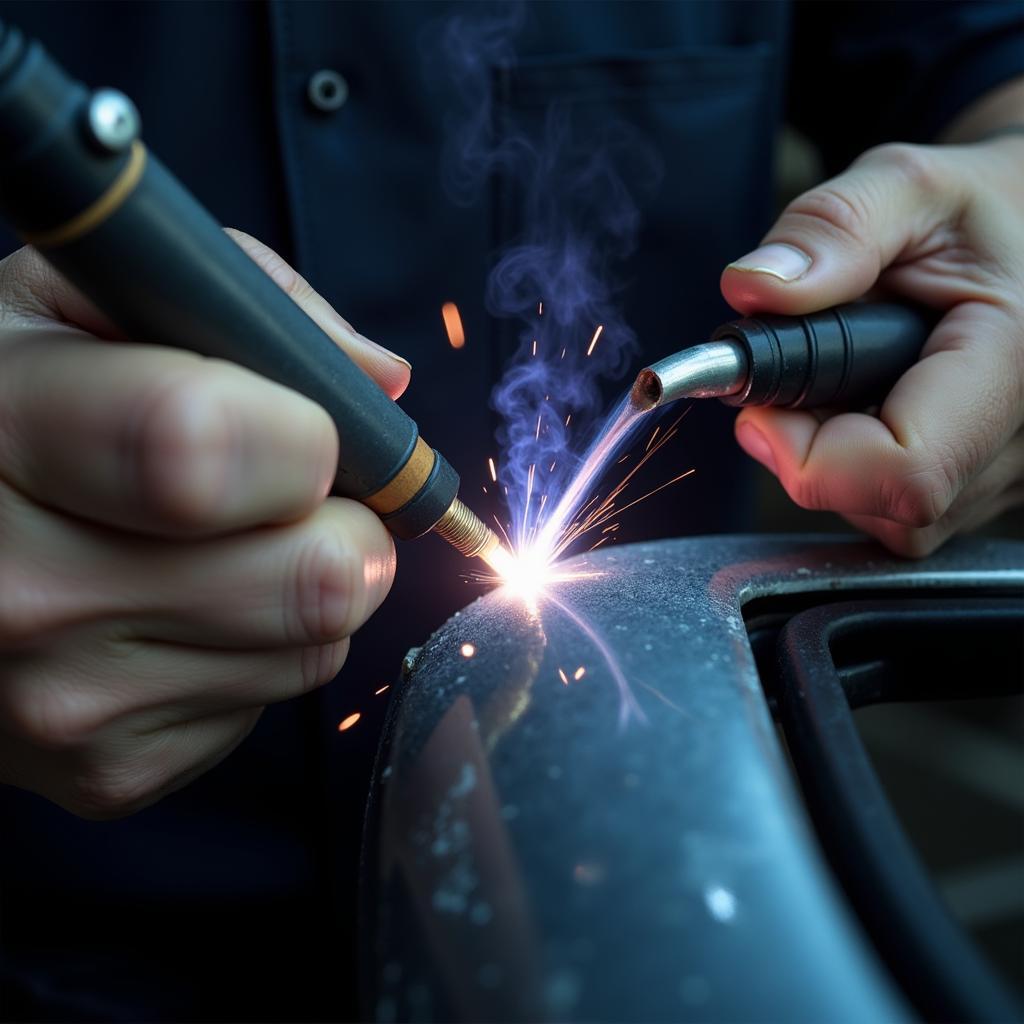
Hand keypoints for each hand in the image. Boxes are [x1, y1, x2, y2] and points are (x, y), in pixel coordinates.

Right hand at [0, 230, 409, 817]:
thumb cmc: (16, 409)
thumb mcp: (86, 302)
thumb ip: (251, 303)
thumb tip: (383, 384)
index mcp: (6, 433)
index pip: (206, 455)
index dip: (304, 435)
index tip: (303, 425)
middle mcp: (23, 592)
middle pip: (318, 578)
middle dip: (340, 522)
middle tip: (286, 493)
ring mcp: (66, 704)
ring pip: (319, 642)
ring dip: (302, 586)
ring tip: (209, 547)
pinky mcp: (111, 773)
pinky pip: (274, 697)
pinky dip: (256, 648)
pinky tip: (174, 612)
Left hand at [721, 134, 1023, 555]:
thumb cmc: (982, 211)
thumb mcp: (911, 187)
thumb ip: (834, 228)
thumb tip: (754, 288)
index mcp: (1013, 367)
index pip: (904, 474)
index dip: (807, 454)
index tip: (763, 401)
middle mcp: (1020, 443)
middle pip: (876, 504)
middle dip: (805, 444)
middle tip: (807, 365)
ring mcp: (1004, 476)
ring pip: (875, 514)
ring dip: (826, 451)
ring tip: (847, 371)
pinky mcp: (979, 489)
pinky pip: (889, 512)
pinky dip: (850, 464)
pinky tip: (866, 403)